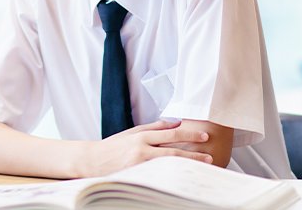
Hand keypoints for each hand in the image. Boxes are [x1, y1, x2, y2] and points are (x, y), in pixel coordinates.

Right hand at [78, 120, 211, 176]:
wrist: (92, 160)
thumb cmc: (113, 146)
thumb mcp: (132, 132)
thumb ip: (152, 128)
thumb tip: (174, 123)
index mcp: (142, 136)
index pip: (171, 133)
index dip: (189, 134)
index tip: (204, 136)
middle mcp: (142, 150)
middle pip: (173, 151)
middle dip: (193, 154)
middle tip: (209, 156)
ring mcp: (139, 165)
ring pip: (168, 165)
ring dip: (186, 167)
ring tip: (201, 168)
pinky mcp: (136, 176)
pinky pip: (158, 176)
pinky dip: (172, 177)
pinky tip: (182, 178)